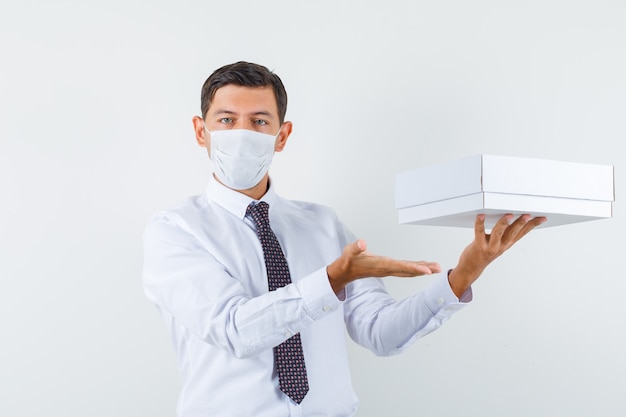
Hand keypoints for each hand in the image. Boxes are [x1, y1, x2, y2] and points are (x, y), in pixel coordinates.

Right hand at [326, 239, 440, 293]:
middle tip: (438, 268)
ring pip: (409, 271)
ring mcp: (389, 270)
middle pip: (408, 271)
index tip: (426, 271)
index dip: (413, 268)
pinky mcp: (389, 269)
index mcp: (380, 265)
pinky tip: (424, 266)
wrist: (345, 272)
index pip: (399, 267)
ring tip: (436, 267)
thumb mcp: (349, 252)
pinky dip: (416, 268)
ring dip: (423, 270)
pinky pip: (406, 269)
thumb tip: (362, 242)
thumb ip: (356, 247)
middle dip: (423, 270)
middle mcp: (387, 269)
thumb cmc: (348, 261)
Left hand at [448, 213, 546, 296]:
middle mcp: (501, 246)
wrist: (471, 268)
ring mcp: (490, 247)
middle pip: (513, 233)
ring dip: (503, 224)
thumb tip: (512, 218)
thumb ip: (505, 232)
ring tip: (508, 215)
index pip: (523, 233)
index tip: (542, 218)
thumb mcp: (499, 244)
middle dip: (520, 224)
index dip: (533, 226)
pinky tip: (481, 216)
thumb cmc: (484, 252)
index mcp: (508, 244)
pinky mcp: (478, 246)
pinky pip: (479, 233)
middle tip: (527, 215)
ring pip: (498, 233)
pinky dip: (480, 223)